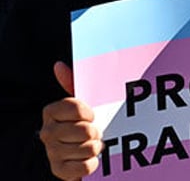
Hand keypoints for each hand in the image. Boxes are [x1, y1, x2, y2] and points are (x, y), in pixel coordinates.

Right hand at [40, 62, 102, 179]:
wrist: (78, 154)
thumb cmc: (82, 123)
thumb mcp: (81, 103)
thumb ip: (72, 83)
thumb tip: (59, 65)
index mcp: (51, 112)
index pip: (77, 108)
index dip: (89, 113)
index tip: (91, 115)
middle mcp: (47, 132)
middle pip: (85, 130)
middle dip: (95, 132)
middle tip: (93, 133)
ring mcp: (52, 152)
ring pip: (88, 148)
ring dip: (95, 147)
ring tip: (91, 144)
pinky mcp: (59, 171)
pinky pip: (86, 166)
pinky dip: (92, 163)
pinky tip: (87, 159)